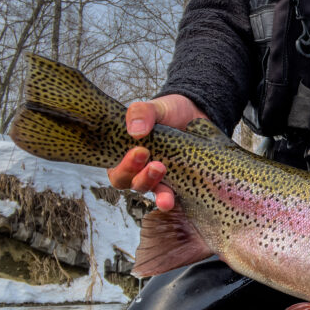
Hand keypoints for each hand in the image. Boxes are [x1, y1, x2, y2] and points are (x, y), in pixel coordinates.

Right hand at [107, 94, 207, 210]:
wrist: (195, 116)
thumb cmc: (167, 113)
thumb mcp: (154, 108)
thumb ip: (141, 112)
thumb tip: (135, 130)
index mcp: (124, 154)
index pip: (115, 169)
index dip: (122, 166)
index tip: (139, 151)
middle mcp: (137, 170)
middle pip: (129, 183)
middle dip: (140, 176)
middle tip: (155, 163)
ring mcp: (158, 179)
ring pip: (149, 191)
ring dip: (154, 187)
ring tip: (163, 171)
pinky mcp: (177, 183)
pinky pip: (171, 196)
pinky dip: (169, 199)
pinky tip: (170, 201)